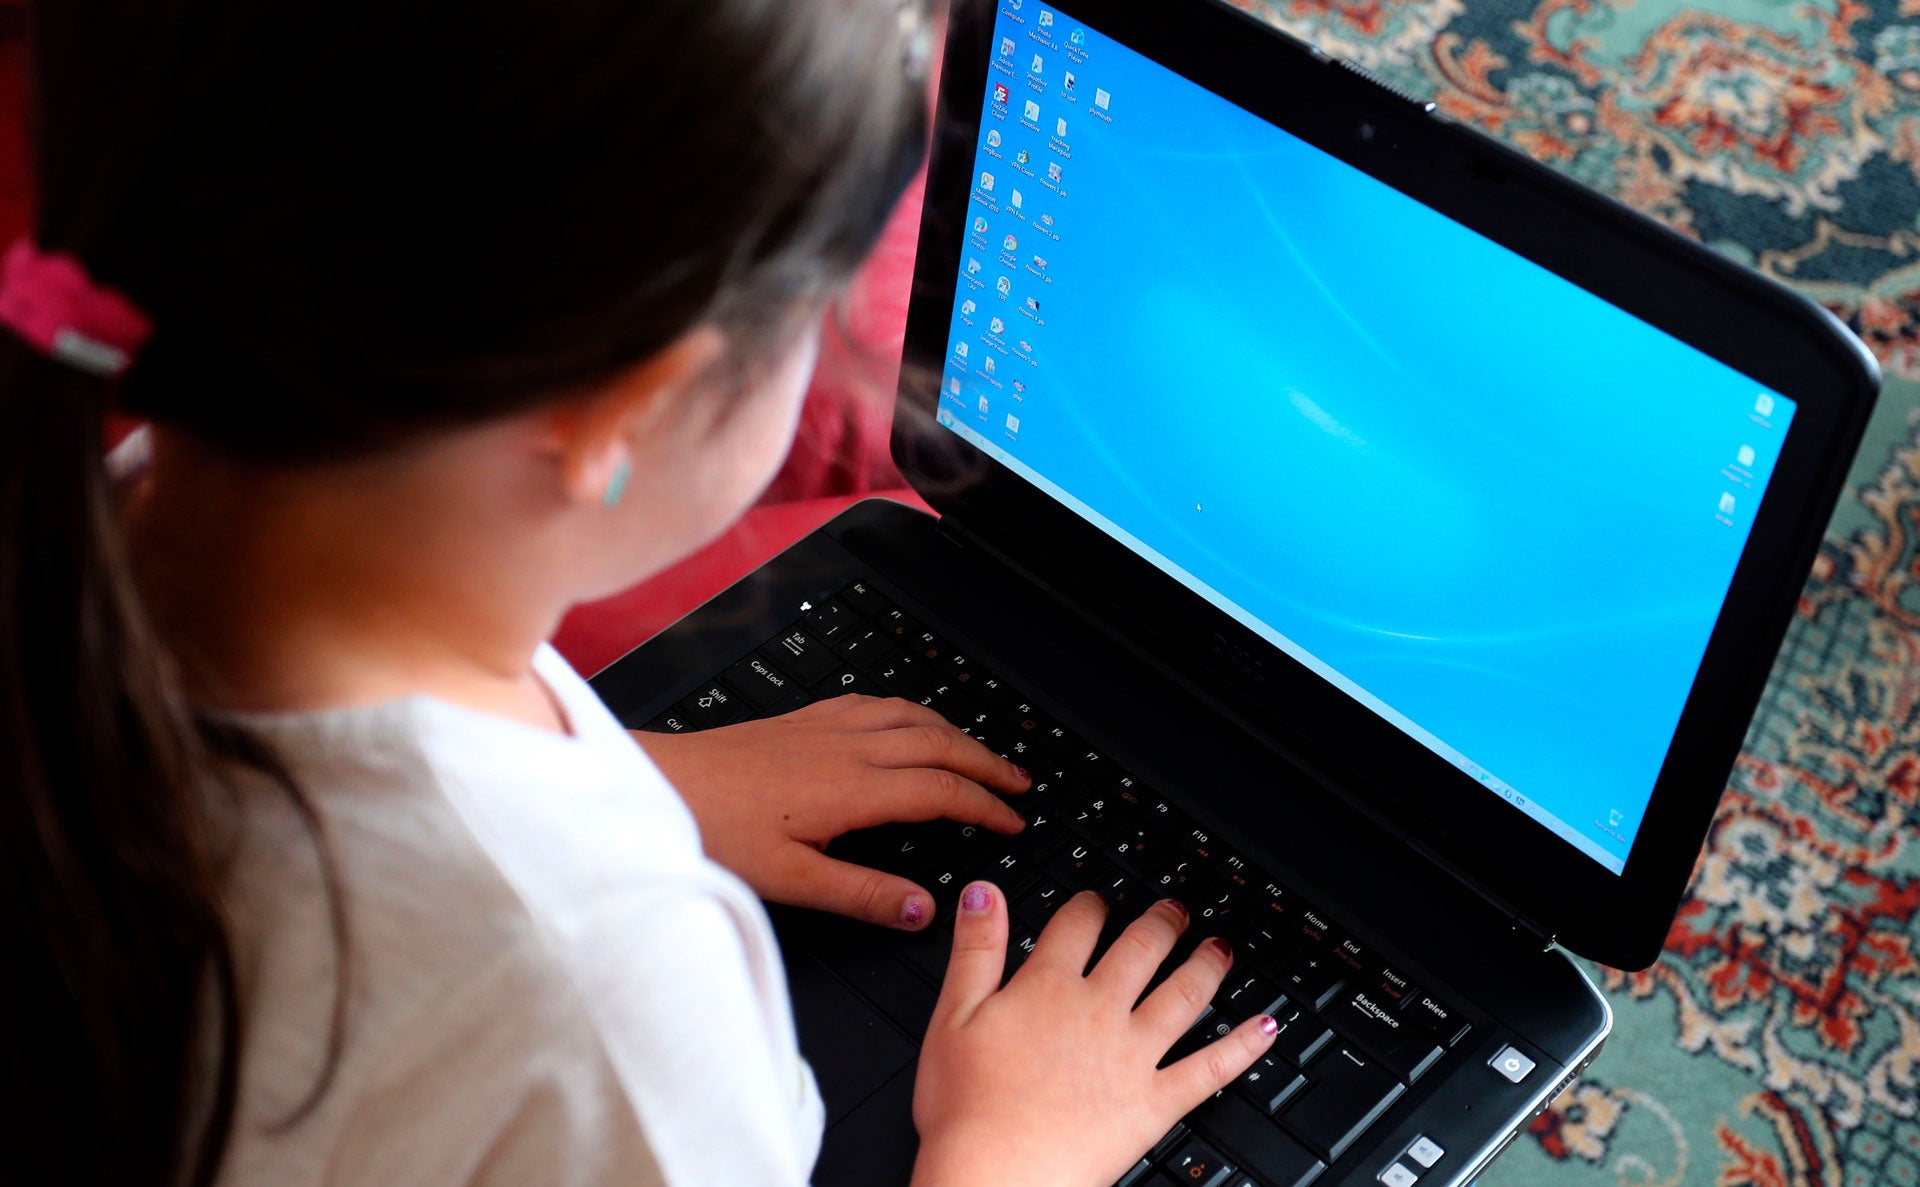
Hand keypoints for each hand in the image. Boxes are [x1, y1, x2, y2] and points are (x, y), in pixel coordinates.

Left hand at [633, 695, 1029, 928]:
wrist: (658, 782)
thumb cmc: (712, 830)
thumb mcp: (790, 880)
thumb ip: (862, 894)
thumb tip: (923, 909)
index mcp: (852, 788)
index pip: (941, 790)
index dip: (985, 806)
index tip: (1012, 821)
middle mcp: (846, 747)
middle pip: (939, 743)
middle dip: (987, 762)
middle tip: (1020, 782)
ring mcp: (824, 727)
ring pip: (911, 715)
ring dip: (954, 731)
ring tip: (979, 751)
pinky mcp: (801, 719)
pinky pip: (874, 703)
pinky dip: (909, 711)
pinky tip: (906, 720)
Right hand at [910, 886, 1277, 1186]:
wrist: (996, 1176)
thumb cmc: (967, 1108)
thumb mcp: (952, 1016)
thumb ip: (976, 949)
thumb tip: (985, 893)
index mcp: (1048, 988)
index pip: (1078, 925)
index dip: (1091, 905)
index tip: (1098, 901)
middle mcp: (1099, 1011)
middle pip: (1141, 949)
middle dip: (1162, 922)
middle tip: (1176, 910)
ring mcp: (1133, 1055)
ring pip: (1183, 994)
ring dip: (1208, 965)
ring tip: (1220, 947)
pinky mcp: (1155, 1102)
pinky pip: (1211, 1068)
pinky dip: (1243, 1046)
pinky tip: (1265, 1027)